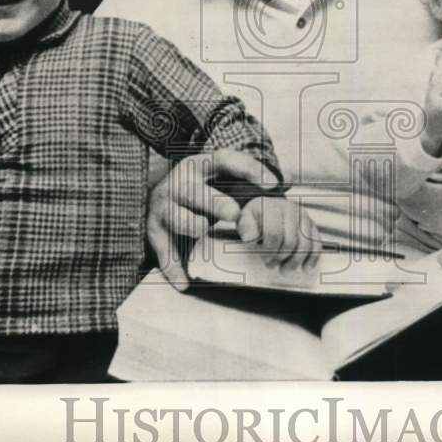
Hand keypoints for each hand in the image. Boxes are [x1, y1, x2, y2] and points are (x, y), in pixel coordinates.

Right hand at [147, 149, 280, 290]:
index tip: (272, 184)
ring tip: (204, 230)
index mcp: (201, 166)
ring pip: (175, 216)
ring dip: (191, 225)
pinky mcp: (154, 230)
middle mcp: (180, 184)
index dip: (248, 169)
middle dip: (214, 202)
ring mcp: (164, 207)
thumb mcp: (219, 178)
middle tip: (235, 214)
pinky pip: (162, 250)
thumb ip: (247, 181)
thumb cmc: (200, 190)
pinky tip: (184, 281)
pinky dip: (172, 267)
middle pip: (195, 191)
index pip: (225, 159)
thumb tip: (286, 181)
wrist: (158, 196)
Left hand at [237, 196, 322, 272]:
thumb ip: (246, 227)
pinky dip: (313, 258)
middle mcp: (290, 210)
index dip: (268, 249)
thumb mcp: (246, 218)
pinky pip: (317, 243)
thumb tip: (249, 238)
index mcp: (273, 207)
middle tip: (271, 264)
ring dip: (294, 262)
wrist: (269, 206)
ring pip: (305, 245)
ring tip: (285, 269)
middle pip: (290, 241)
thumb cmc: (257, 215)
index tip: (263, 257)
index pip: (274, 233)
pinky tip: (305, 268)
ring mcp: (303, 217)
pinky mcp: (312, 225)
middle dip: (280, 258)